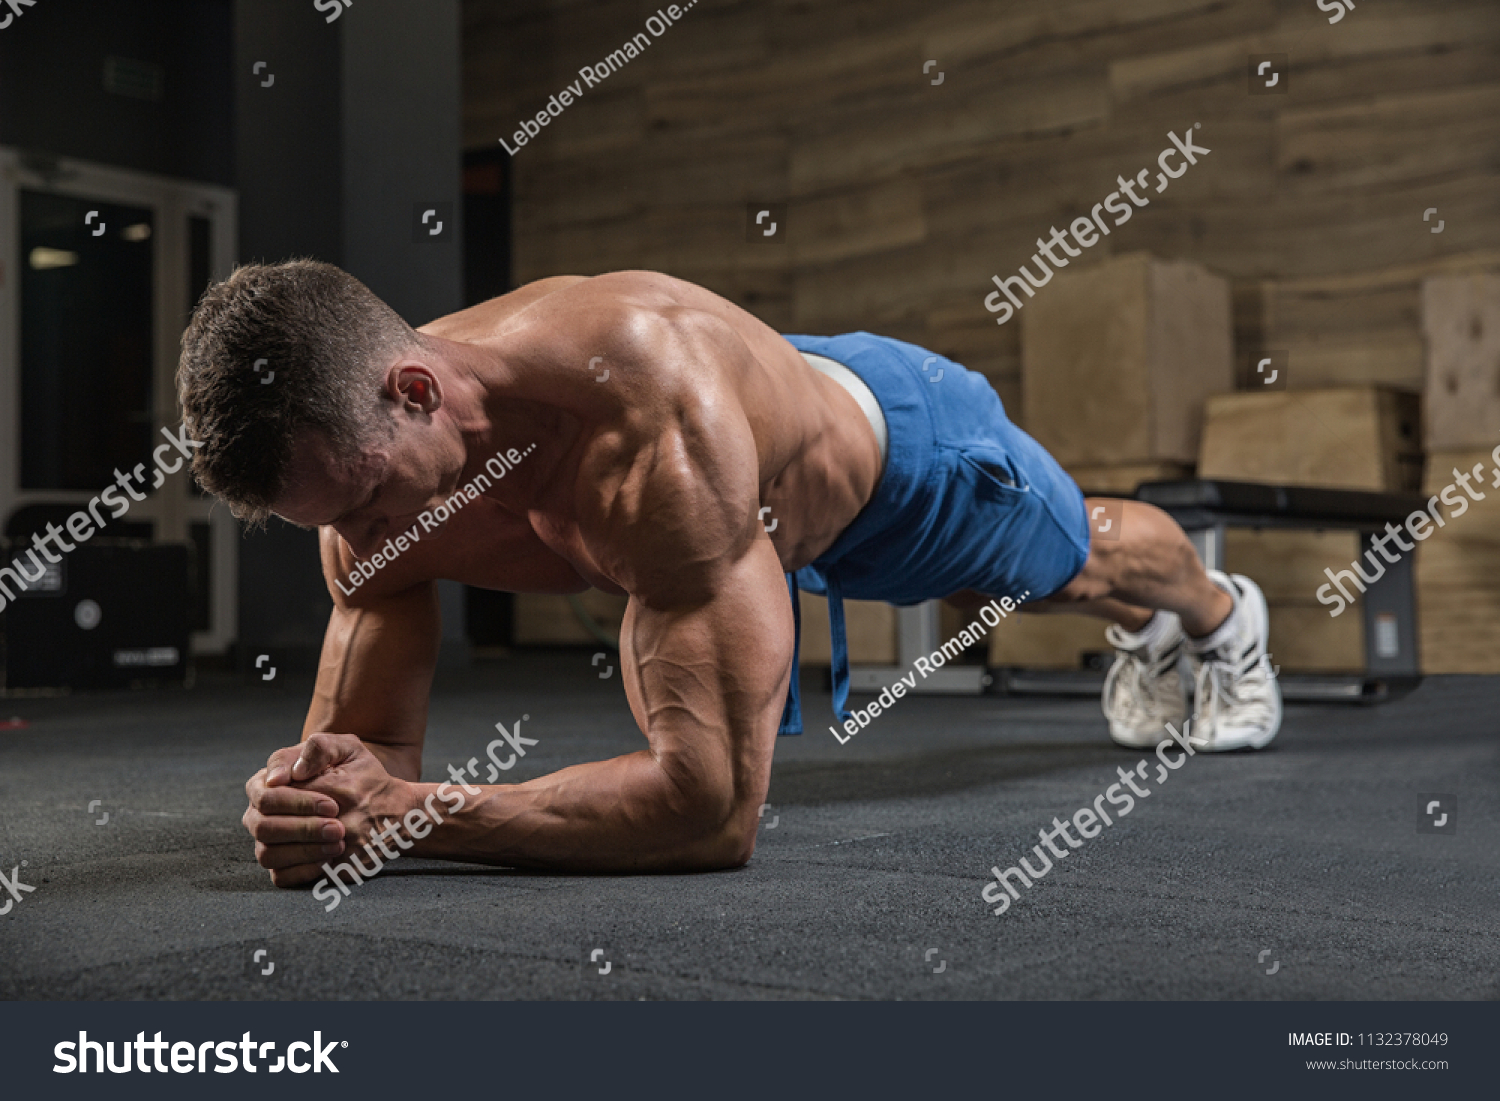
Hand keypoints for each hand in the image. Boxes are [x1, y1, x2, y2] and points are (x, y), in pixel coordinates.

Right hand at [244, 732, 413, 886]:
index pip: (265, 796)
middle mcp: (261, 814)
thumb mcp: (347, 750)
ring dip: (305, 850)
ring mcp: (271, 841)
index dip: (297, 802)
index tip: (333, 805)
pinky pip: (280, 876)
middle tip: (338, 827)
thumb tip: (285, 775)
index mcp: (267, 783)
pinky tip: (329, 860)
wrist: (381, 805)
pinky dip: (304, 870)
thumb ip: (318, 748)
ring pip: (267, 854)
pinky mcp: (285, 866)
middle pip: (262, 826)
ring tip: (339, 843)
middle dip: (303, 828)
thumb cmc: (358, 774)